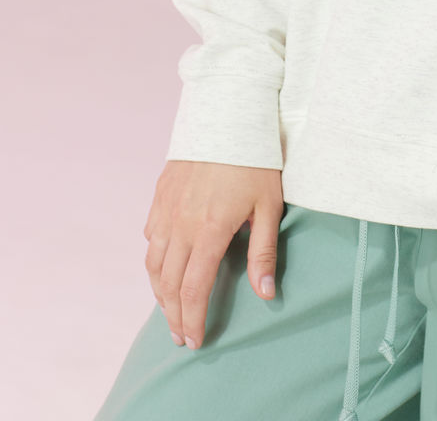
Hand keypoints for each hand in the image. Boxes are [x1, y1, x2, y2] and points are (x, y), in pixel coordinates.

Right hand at [143, 160, 283, 349]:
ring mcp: (166, 208)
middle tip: (181, 336)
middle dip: (174, 316)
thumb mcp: (269, 205)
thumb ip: (263, 252)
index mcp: (209, 230)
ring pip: (154, 263)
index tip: (196, 341)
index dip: (193, 320)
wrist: (228, 112)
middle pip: (168, 284)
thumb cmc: (256, 159)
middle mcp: (180, 223)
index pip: (194, 289)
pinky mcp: (160, 194)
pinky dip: (155, 259)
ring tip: (171, 310)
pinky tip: (165, 266)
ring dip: (160, 292)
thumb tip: (265, 295)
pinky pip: (151, 235)